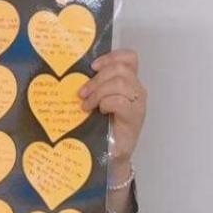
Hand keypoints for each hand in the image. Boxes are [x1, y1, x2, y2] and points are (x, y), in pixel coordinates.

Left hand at [79, 48, 146, 184]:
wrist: (111, 155)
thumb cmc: (102, 127)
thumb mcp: (98, 101)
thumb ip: (95, 86)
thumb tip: (75, 73)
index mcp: (129, 82)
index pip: (129, 58)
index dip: (112, 57)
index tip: (93, 66)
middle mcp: (137, 90)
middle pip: (121, 69)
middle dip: (97, 78)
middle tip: (82, 93)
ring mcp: (138, 104)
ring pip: (120, 83)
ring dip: (99, 92)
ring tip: (87, 105)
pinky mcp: (135, 118)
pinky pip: (121, 101)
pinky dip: (106, 103)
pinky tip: (99, 112)